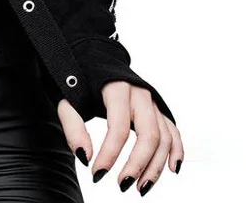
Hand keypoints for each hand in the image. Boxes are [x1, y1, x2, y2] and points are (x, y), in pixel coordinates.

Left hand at [57, 81, 183, 194]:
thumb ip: (73, 127)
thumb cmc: (80, 82)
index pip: (118, 127)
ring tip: (141, 187)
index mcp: (117, 88)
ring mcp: (152, 100)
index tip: (97, 174)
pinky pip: (172, 130)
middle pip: (149, 134)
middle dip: (138, 164)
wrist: (94, 59)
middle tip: (123, 186)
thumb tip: (85, 158)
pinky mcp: (157, 107)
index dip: (109, 154)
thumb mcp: (69, 99)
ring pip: (163, 137)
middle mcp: (140, 93)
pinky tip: (172, 169)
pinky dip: (176, 150)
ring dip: (156, 166)